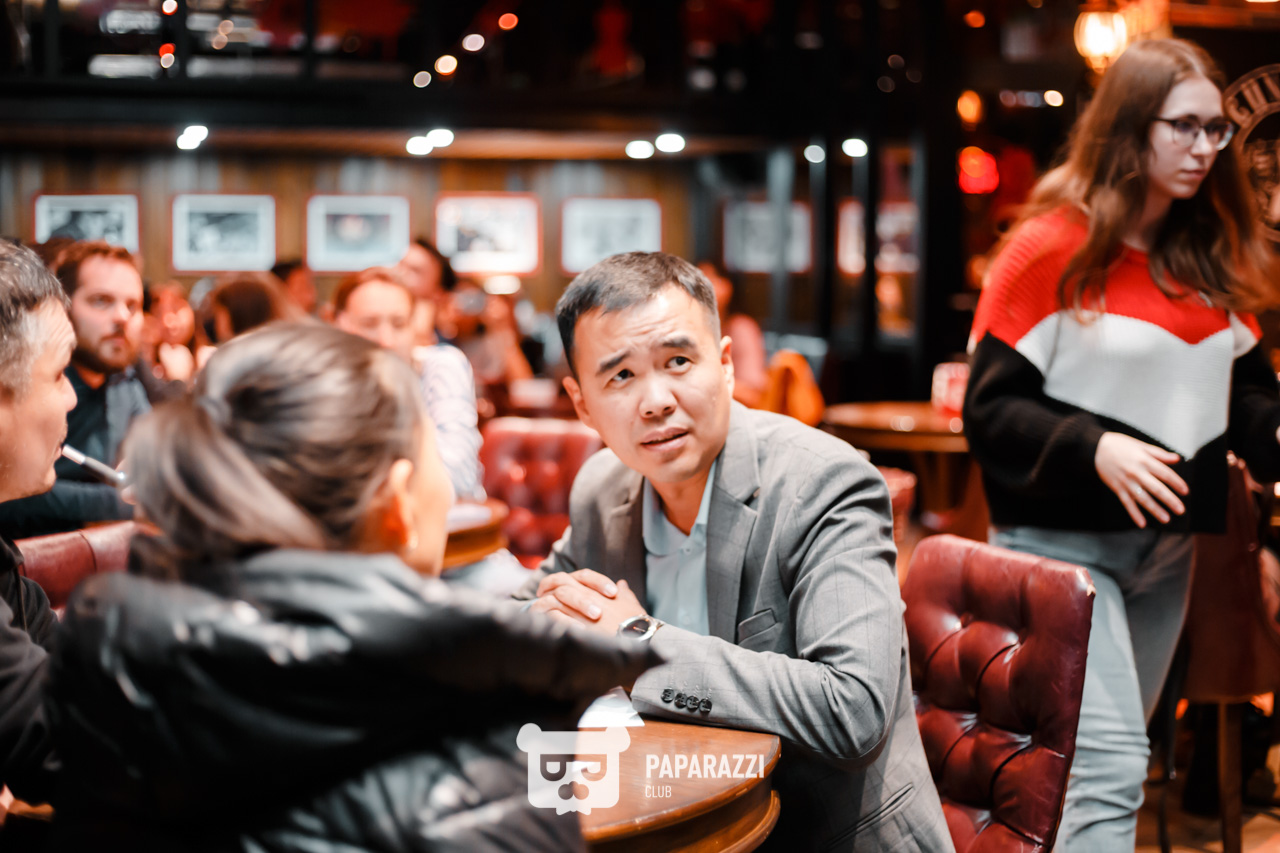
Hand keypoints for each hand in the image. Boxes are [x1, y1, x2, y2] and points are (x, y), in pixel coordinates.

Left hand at [530, 569, 646, 636]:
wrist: (637, 642)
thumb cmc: (637, 625)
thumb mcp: (632, 605)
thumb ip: (625, 593)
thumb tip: (622, 584)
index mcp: (598, 591)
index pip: (578, 577)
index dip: (564, 579)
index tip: (554, 585)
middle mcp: (587, 598)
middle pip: (559, 584)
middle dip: (546, 586)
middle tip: (540, 593)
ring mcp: (578, 613)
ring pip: (551, 601)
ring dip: (541, 604)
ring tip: (536, 610)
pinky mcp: (573, 629)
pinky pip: (553, 619)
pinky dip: (545, 619)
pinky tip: (541, 624)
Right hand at [1094, 432, 1188, 527]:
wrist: (1096, 448)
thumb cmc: (1120, 445)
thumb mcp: (1141, 445)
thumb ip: (1159, 454)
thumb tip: (1177, 458)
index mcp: (1144, 460)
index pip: (1164, 473)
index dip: (1176, 483)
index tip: (1185, 491)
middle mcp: (1136, 472)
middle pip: (1156, 488)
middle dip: (1169, 500)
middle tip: (1180, 510)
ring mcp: (1126, 481)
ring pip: (1142, 498)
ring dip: (1154, 509)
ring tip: (1166, 519)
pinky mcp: (1117, 488)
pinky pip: (1127, 503)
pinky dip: (1134, 513)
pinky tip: (1142, 523)